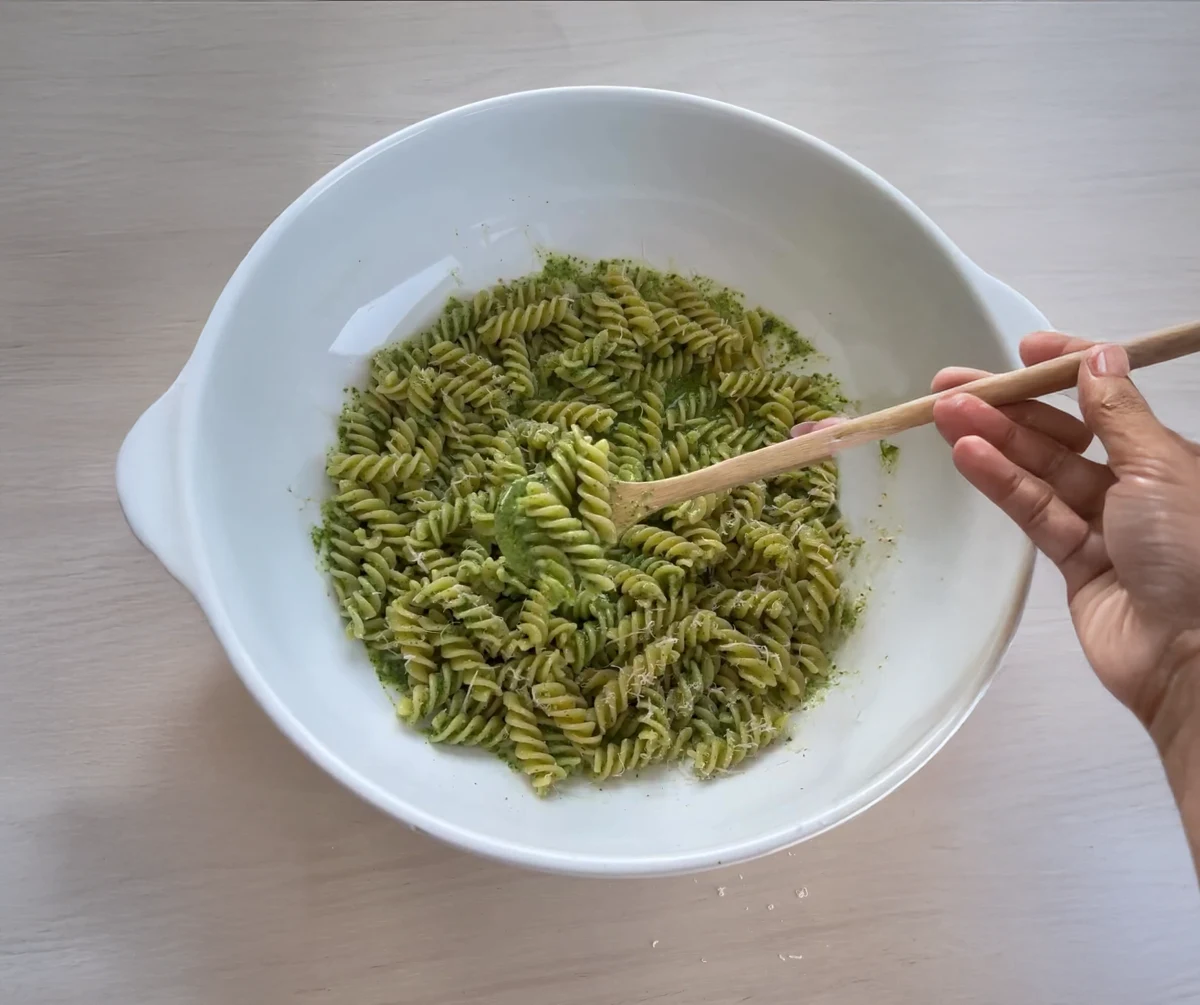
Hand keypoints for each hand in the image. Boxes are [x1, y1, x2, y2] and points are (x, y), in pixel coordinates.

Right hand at [929, 332, 1199, 733]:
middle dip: (1011, 406)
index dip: (1068, 367)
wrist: (1195, 655)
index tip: (1024, 349)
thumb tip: (1098, 357)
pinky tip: (967, 456)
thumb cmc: (1192, 551)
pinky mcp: (1073, 563)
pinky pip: (1033, 511)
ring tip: (946, 415)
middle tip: (954, 388)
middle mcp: (1134, 484)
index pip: (1110, 396)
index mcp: (1164, 454)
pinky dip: (1000, 483)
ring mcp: (1102, 524)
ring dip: (994, 440)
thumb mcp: (1161, 467)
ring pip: (1040, 472)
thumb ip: (1118, 413)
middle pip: (1063, 434)